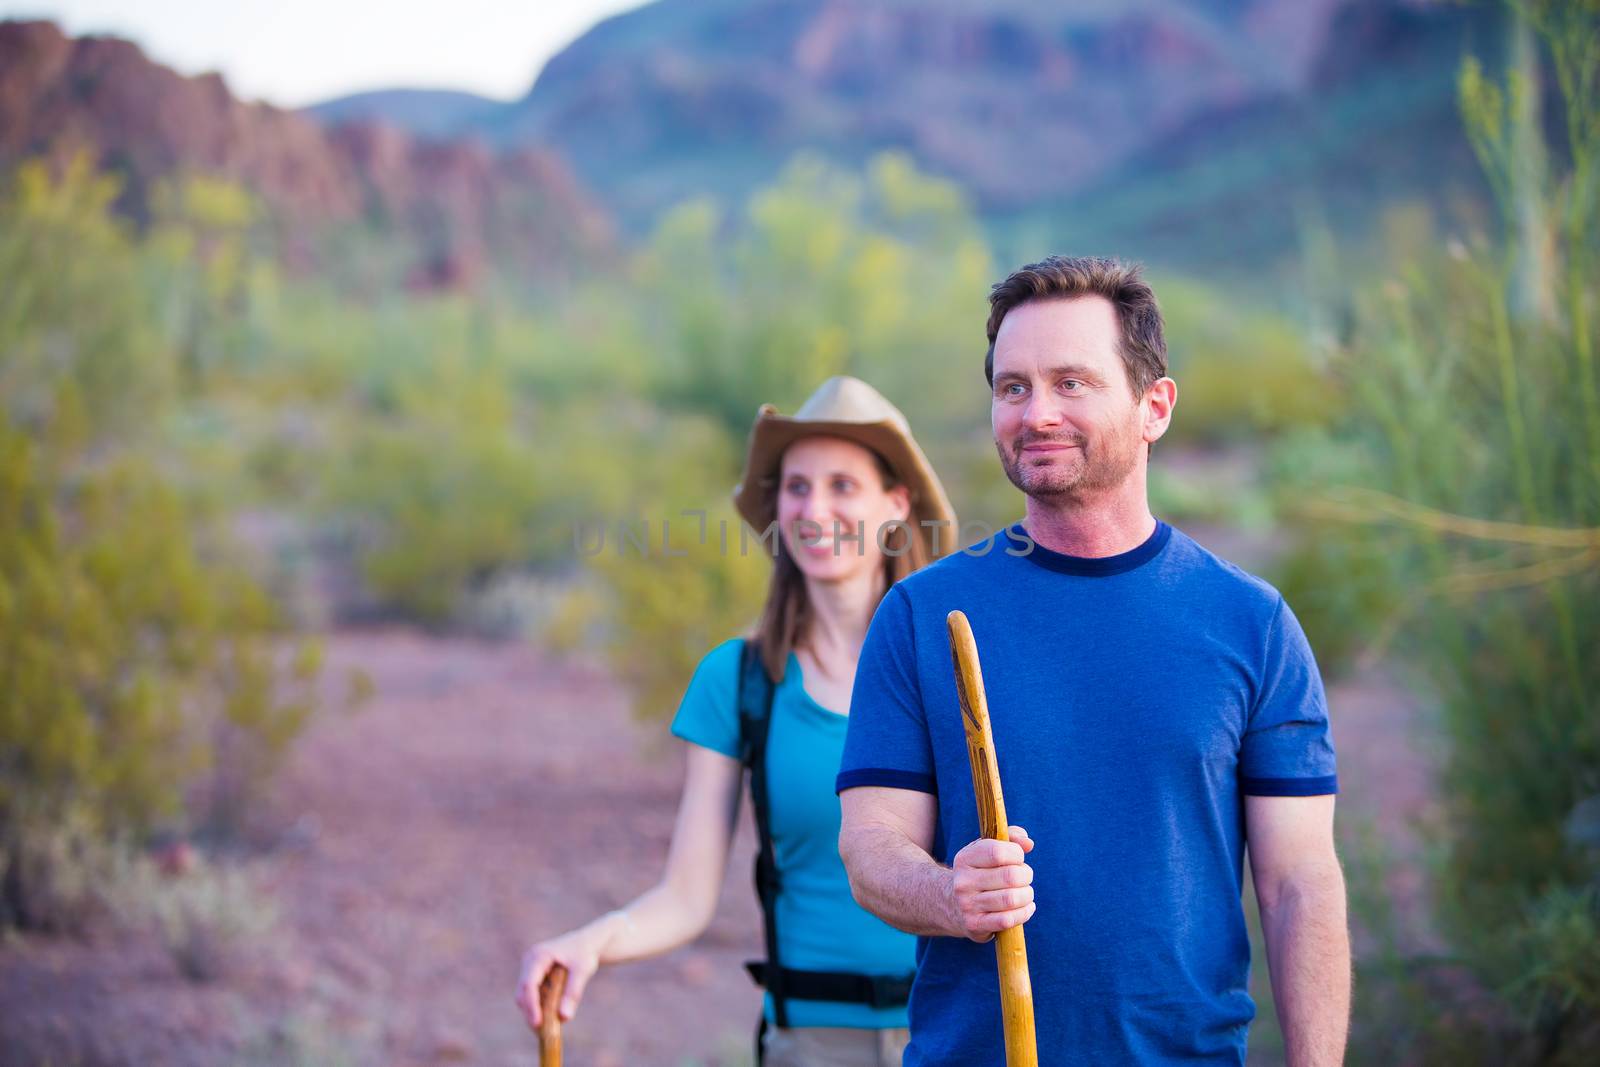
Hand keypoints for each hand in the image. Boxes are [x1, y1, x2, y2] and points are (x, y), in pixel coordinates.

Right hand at [513, 924, 608, 1029]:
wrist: (586, 943)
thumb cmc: (584, 954)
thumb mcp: (583, 971)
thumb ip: (573, 993)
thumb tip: (564, 1018)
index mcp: (539, 955)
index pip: (529, 984)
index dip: (532, 1005)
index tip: (538, 1023)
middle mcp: (529, 960)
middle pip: (523, 992)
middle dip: (531, 1013)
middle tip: (542, 1034)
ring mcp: (528, 968)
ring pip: (524, 996)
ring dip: (533, 1012)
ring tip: (545, 1031)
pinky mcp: (532, 975)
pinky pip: (531, 995)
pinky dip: (538, 1007)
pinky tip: (548, 1020)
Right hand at [947, 825, 1034, 942]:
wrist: (950, 903)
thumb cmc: (980, 872)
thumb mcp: (987, 849)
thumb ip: (1010, 837)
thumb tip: (1028, 844)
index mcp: (965, 858)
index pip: (998, 852)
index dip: (1017, 854)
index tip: (1018, 858)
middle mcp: (963, 881)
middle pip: (1010, 876)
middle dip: (1026, 875)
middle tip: (1024, 877)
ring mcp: (967, 905)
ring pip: (1011, 899)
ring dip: (1027, 895)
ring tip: (1025, 893)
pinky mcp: (974, 925)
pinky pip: (1007, 920)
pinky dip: (1024, 913)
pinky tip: (1026, 907)